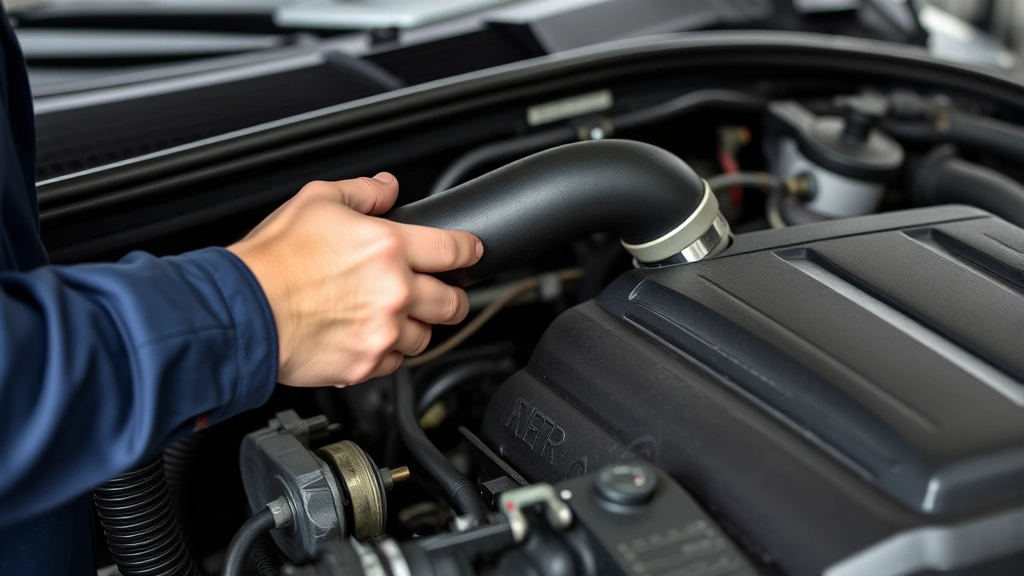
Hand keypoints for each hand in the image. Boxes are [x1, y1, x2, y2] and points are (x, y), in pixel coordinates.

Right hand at [228, 173, 481, 386]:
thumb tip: (387, 188)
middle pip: (452, 302)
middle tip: (441, 293)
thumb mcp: (316, 201)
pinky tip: (367, 337)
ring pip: (425, 337)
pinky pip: (394, 363)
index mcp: (388, 248)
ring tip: (392, 316)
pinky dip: (387, 352)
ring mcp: (382, 332)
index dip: (468, 249)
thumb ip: (361, 192)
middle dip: (451, 296)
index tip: (471, 252)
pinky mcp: (366, 365)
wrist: (242, 312)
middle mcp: (394, 292)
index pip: (453, 249)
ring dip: (415, 327)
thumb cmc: (272, 261)